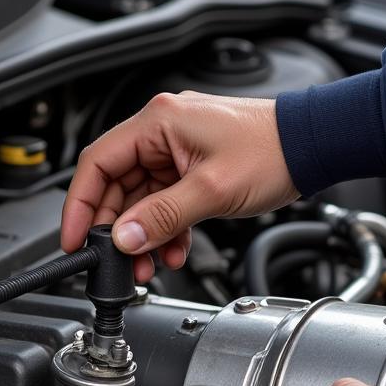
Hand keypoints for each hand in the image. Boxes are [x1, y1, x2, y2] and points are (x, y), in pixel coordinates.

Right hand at [60, 92, 298, 281]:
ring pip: (141, 197)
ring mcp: (177, 148)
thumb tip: (126, 238)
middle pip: (117, 183)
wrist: (310, 146)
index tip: (76, 237)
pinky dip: (165, 227)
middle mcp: (163, 130)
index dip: (81, 204)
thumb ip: (163, 217)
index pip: (98, 162)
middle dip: (119, 228)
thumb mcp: (211, 190)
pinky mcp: (192, 164)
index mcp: (159, 122)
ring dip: (145, 233)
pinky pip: (164, 199)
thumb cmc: (271, 151)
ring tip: (153, 263)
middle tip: (121, 260)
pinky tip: (174, 249)